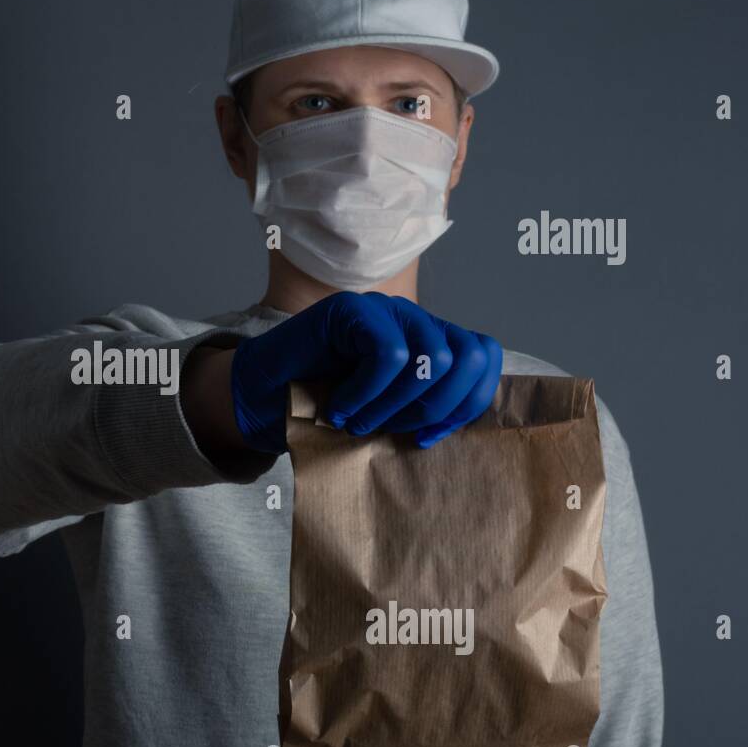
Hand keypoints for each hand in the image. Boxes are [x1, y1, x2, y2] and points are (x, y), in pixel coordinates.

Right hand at [228, 291, 502, 452]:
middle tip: (391, 429)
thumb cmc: (325, 408)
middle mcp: (415, 320)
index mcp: (431, 342)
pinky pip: (389, 355)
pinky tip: (339, 407)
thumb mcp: (389, 415)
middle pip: (468, 358)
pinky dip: (367, 392)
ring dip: (394, 406)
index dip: (466, 404)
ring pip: (432, 360)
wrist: (262, 396)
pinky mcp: (353, 309)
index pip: (484, 357)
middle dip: (434, 408)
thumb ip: (426, 410)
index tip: (427, 437)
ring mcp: (385, 310)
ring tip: (359, 422)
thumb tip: (460, 423)